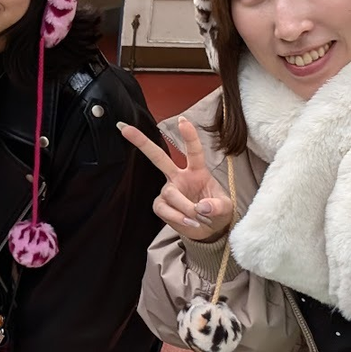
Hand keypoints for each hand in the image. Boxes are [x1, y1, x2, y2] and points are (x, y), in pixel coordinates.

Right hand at [120, 116, 233, 241]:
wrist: (208, 230)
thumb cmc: (216, 212)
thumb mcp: (225, 208)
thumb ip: (217, 206)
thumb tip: (202, 207)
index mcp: (197, 171)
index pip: (193, 151)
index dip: (189, 136)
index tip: (182, 121)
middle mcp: (179, 177)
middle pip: (158, 157)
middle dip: (142, 143)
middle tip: (125, 128)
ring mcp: (168, 190)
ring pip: (170, 193)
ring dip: (186, 207)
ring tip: (198, 218)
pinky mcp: (161, 205)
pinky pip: (164, 209)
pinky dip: (178, 217)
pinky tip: (189, 222)